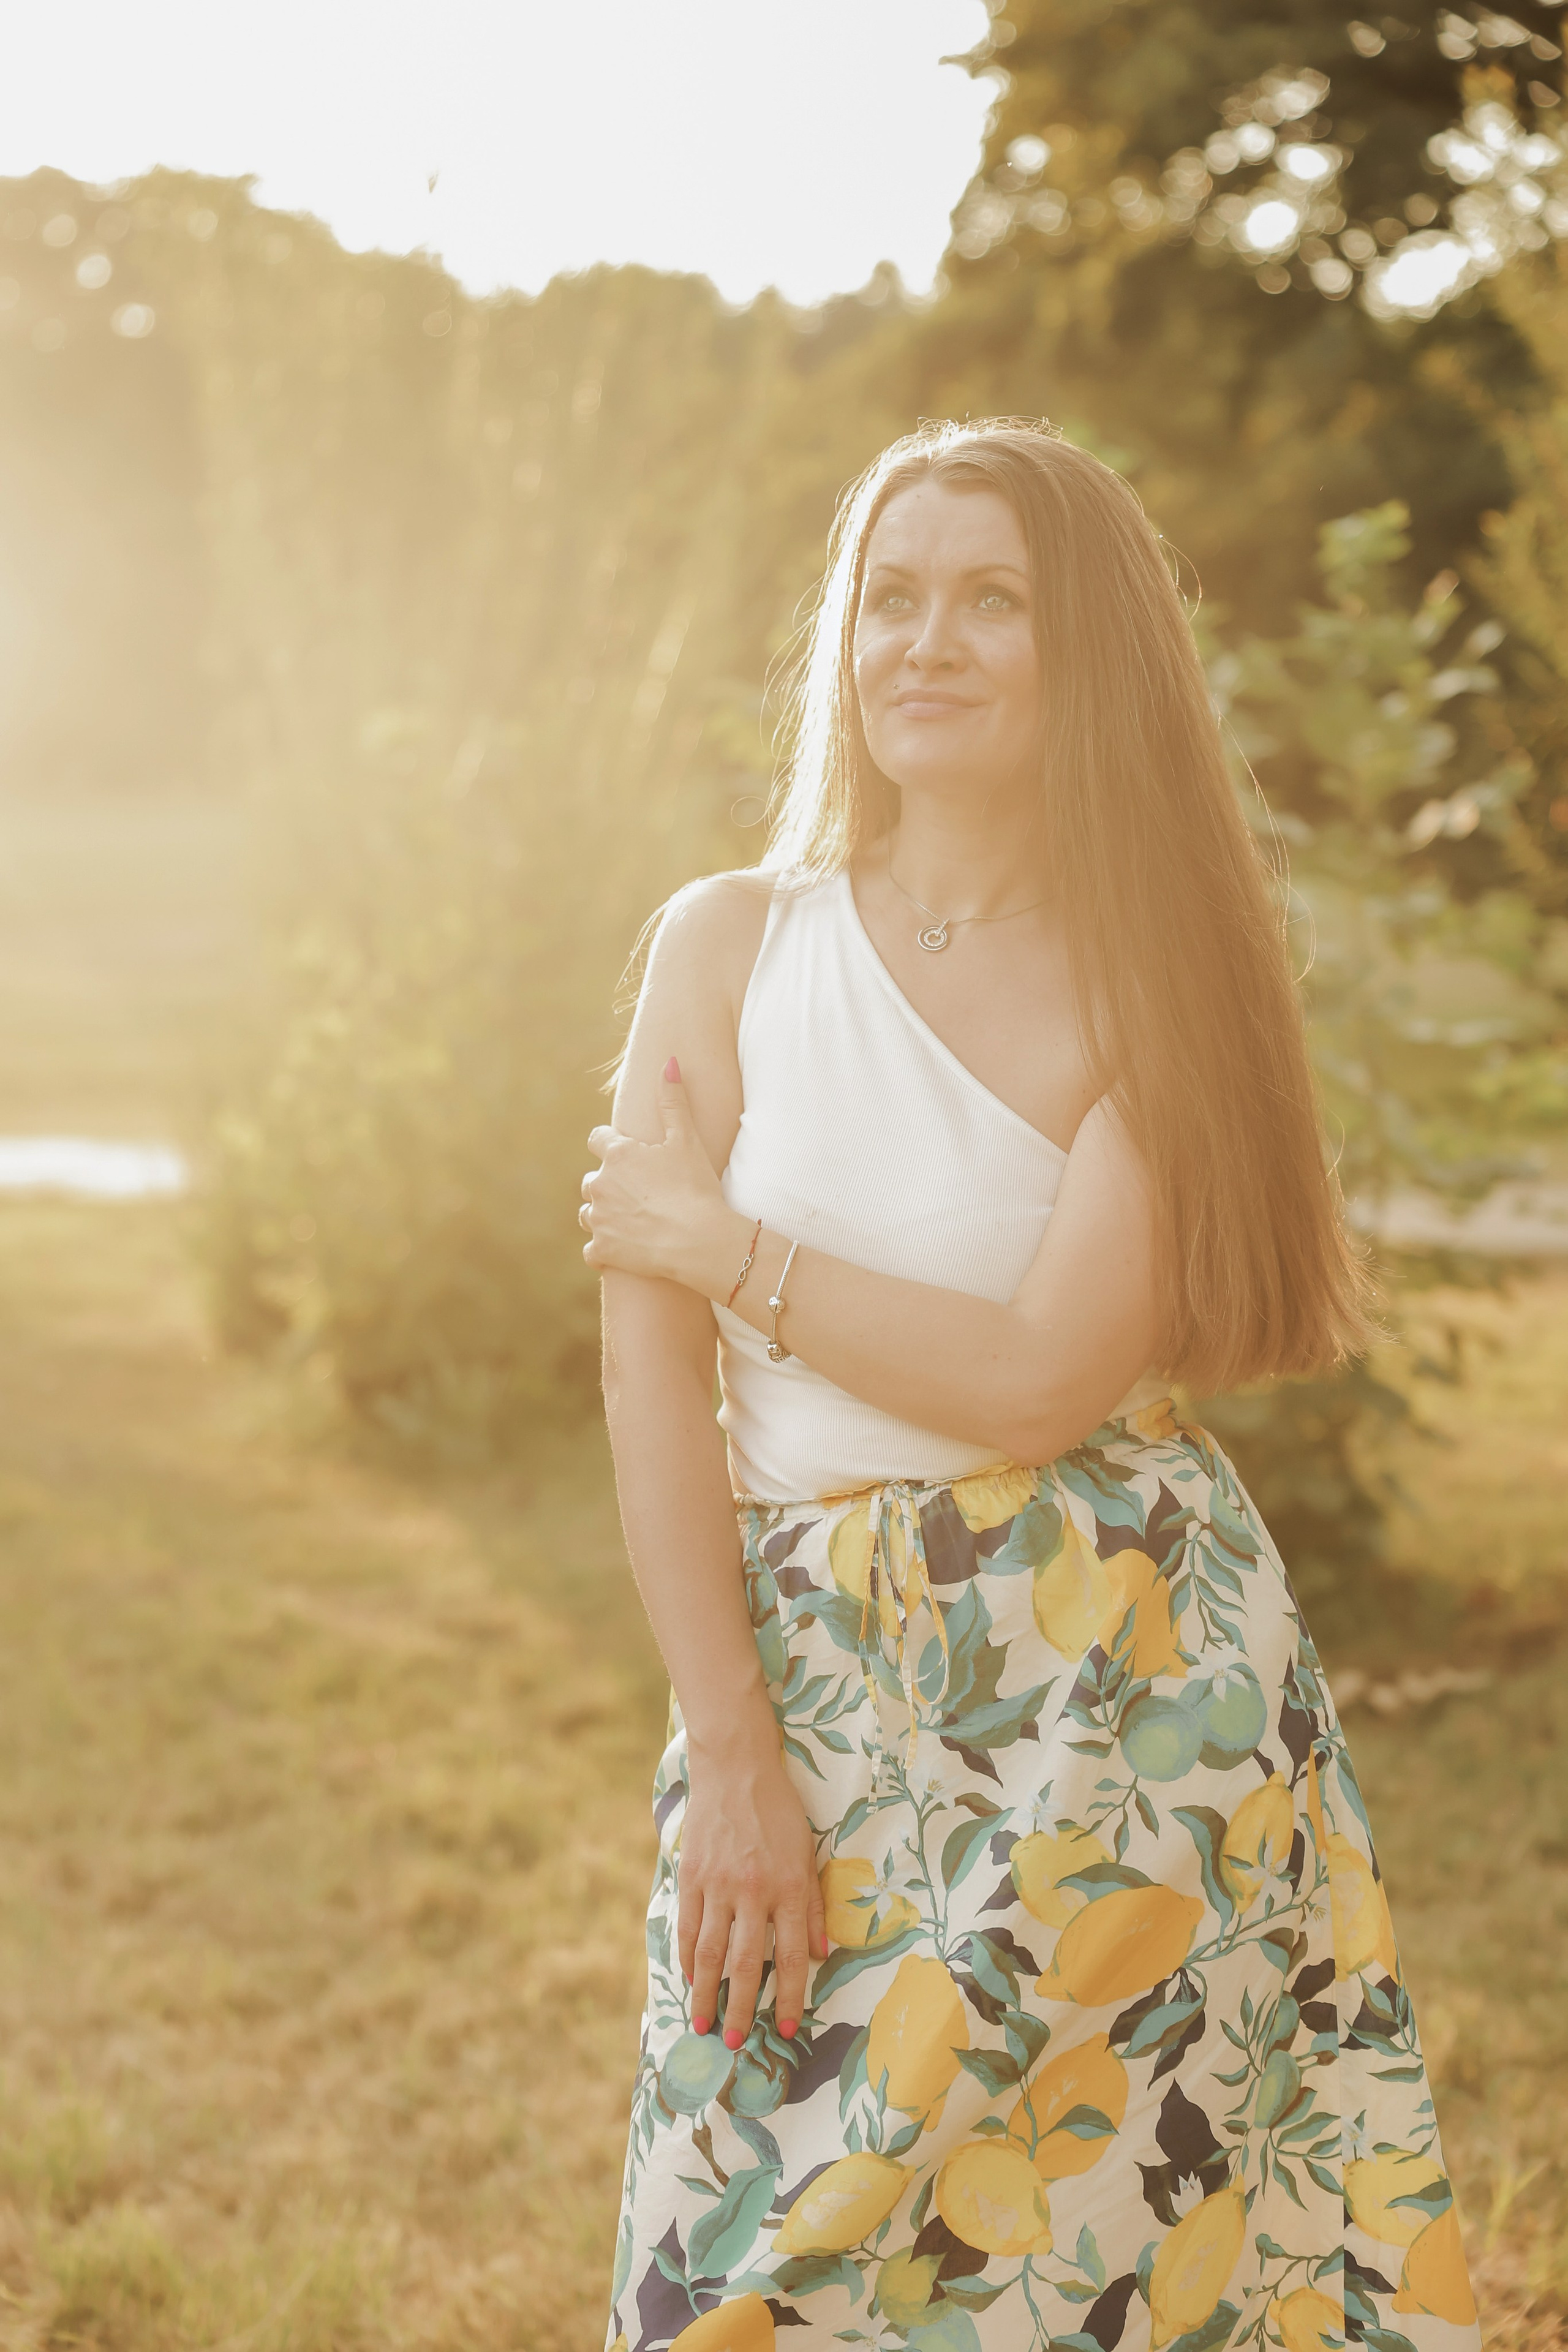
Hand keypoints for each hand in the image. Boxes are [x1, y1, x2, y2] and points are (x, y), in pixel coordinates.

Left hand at [581, 1057, 740, 1291]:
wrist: (699, 1240)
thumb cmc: (695, 1187)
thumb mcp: (686, 1139)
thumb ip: (673, 1100)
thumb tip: (669, 1060)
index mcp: (616, 1154)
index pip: (597, 1139)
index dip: (613, 1146)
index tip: (632, 1157)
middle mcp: (599, 1184)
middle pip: (592, 1178)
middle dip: (610, 1184)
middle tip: (641, 1194)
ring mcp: (597, 1219)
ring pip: (589, 1212)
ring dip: (605, 1214)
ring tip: (635, 1221)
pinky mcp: (602, 1250)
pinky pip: (592, 1249)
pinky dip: (606, 1249)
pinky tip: (628, 1248)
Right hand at [680, 1737, 828, 2045]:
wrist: (736, 1768)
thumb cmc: (779, 1811)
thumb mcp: (807, 1853)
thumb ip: (813, 1905)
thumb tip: (821, 1953)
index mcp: (790, 1887)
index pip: (792, 1957)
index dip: (792, 1997)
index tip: (789, 2029)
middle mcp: (754, 1891)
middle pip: (748, 1964)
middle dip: (743, 2008)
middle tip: (737, 2043)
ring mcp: (719, 1884)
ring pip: (712, 1952)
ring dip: (707, 1994)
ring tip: (704, 2024)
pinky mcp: (692, 1875)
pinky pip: (689, 1926)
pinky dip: (688, 1957)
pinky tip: (690, 1978)